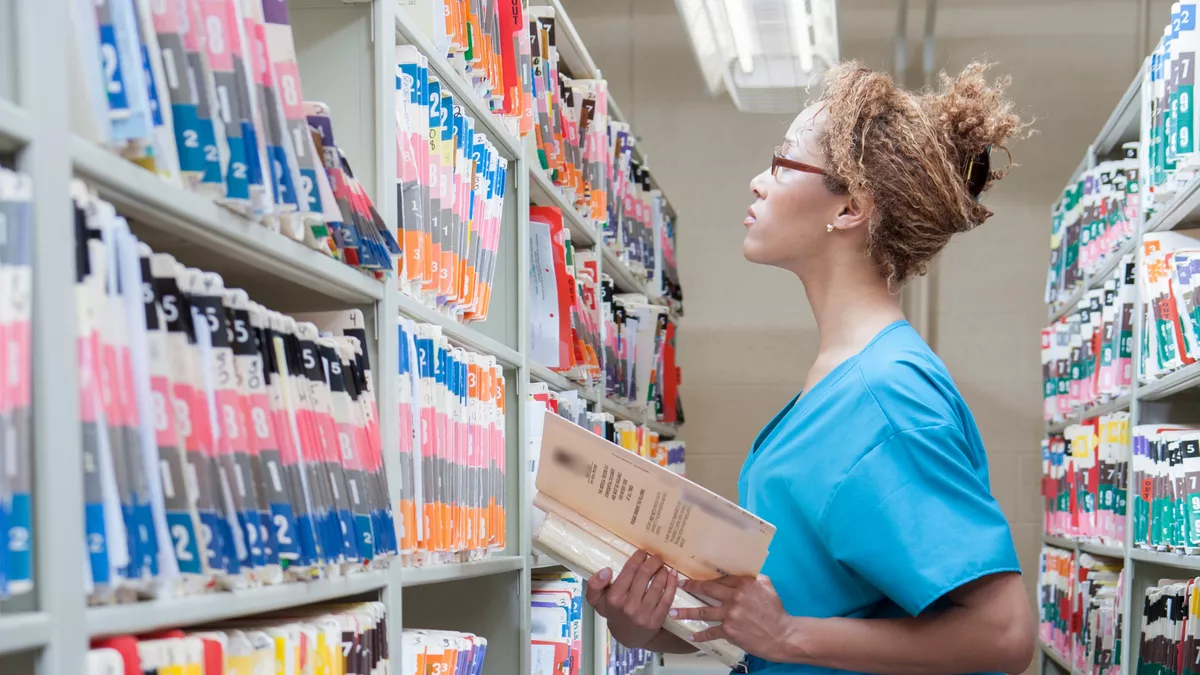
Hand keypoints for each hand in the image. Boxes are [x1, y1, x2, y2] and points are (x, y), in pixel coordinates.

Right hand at [585, 550, 678, 648]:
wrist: (628, 636)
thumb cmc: (614, 612)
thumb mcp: (597, 600)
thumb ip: (594, 584)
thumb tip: (606, 570)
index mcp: (614, 598)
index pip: (629, 570)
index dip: (638, 557)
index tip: (642, 553)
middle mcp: (628, 606)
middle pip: (645, 574)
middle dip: (653, 561)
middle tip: (656, 557)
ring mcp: (644, 614)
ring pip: (657, 584)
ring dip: (662, 570)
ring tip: (662, 566)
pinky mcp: (657, 620)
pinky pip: (667, 597)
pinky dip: (672, 583)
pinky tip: (672, 575)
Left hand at [673, 574, 799, 662]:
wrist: (783, 635)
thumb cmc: (777, 611)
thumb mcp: (767, 586)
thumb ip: (753, 579)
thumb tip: (741, 574)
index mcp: (744, 583)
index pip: (721, 578)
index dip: (708, 578)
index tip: (697, 577)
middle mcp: (735, 596)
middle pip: (708, 589)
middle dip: (692, 587)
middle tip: (680, 586)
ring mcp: (731, 614)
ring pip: (704, 610)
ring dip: (687, 611)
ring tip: (673, 612)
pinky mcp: (730, 630)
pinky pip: (711, 631)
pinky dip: (700, 635)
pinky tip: (692, 636)